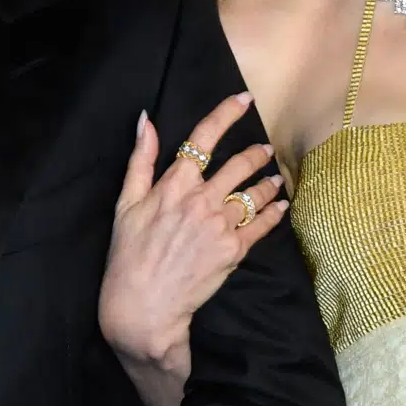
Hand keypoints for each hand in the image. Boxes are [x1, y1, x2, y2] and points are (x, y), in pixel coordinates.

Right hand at [99, 92, 287, 377]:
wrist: (144, 306)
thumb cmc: (128, 256)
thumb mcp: (125, 204)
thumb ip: (140, 160)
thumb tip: (146, 120)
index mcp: (174, 185)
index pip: (203, 138)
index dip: (225, 114)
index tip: (243, 99)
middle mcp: (201, 200)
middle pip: (238, 165)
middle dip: (256, 152)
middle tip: (264, 149)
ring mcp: (220, 226)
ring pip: (253, 194)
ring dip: (268, 182)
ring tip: (275, 177)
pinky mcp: (233, 251)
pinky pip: (261, 225)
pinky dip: (274, 212)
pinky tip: (280, 205)